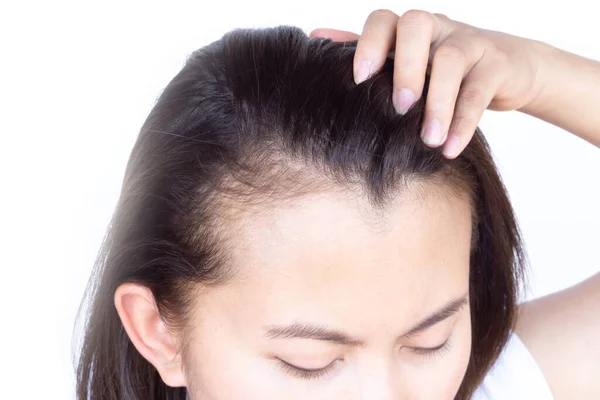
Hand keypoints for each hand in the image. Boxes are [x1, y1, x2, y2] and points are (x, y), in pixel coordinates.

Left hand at [309, 9, 548, 157]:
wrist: (507, 68)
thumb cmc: (441, 69)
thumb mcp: (405, 60)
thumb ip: (367, 50)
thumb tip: (316, 37)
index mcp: (409, 30)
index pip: (384, 20)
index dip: (369, 44)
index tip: (359, 79)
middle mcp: (437, 28)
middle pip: (416, 24)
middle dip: (405, 66)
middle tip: (400, 108)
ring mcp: (469, 42)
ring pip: (450, 60)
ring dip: (437, 103)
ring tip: (428, 140)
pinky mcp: (496, 65)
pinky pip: (479, 91)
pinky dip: (464, 122)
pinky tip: (450, 148)